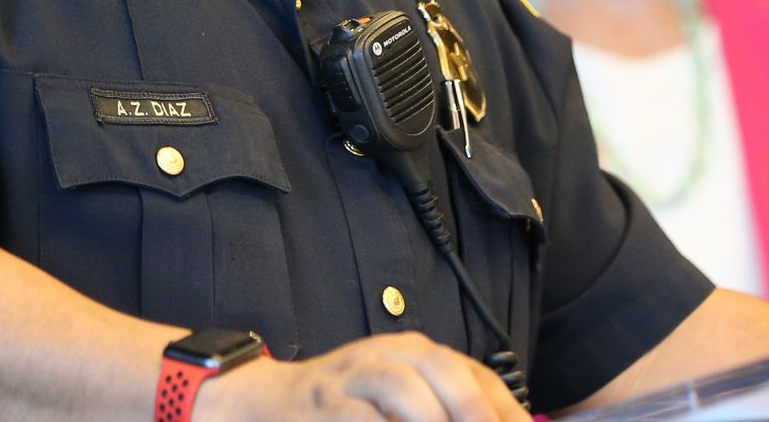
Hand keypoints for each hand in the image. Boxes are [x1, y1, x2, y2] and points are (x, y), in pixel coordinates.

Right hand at [194, 331, 529, 421]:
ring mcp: (351, 379)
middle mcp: (384, 356)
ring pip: (403, 388)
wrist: (264, 402)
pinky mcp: (324, 405)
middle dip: (475, 412)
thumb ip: (442, 406)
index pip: (471, 374)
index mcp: (411, 353)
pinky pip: (361, 419)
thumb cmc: (343, 406)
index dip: (504, 409)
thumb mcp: (396, 395)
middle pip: (441, 370)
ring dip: (431, 420)